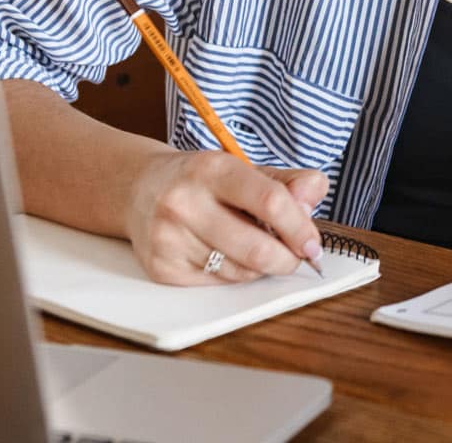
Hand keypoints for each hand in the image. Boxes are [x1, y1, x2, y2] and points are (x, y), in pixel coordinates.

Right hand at [124, 150, 329, 285]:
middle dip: (287, 259)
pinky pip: (218, 284)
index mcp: (212, 169)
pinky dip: (233, 274)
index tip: (313, 244)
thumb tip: (313, 197)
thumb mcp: (244, 169)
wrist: (139, 189)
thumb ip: (288, 182)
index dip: (299, 228)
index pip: (270, 201)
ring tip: (253, 245)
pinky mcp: (162, 268)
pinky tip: (225, 253)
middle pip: (256, 248)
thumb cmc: (202, 181)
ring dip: (260, 266)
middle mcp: (185, 202)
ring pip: (240, 271)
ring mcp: (169, 238)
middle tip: (295, 257)